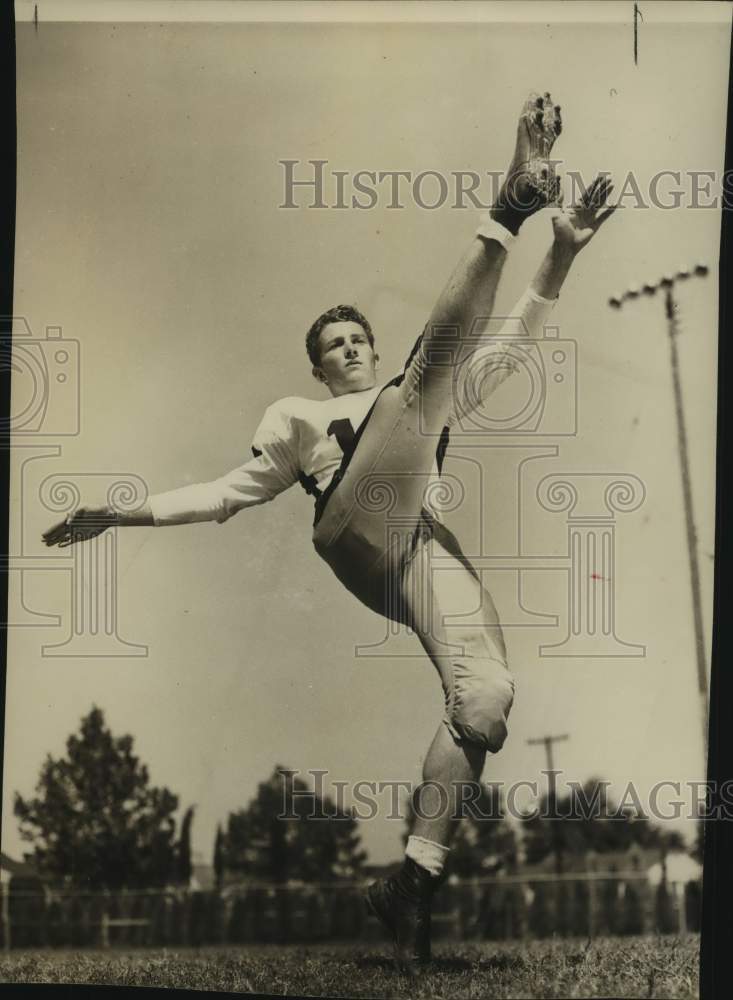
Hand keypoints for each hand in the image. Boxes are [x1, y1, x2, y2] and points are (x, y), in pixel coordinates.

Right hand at [42, 505, 116, 547]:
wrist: (106, 516)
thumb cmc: (95, 510)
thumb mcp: (85, 510)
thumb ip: (75, 515)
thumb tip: (67, 521)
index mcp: (72, 519)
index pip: (58, 526)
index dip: (51, 531)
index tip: (44, 535)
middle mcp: (72, 526)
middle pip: (59, 533)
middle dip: (51, 536)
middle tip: (42, 541)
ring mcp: (77, 531)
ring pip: (63, 538)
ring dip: (55, 541)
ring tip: (47, 544)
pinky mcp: (82, 536)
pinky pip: (72, 541)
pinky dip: (66, 543)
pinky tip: (59, 545)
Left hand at [492, 91, 562, 233]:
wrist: (507, 216)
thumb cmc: (517, 207)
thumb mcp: (529, 196)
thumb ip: (541, 184)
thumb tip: (551, 170)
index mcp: (523, 159)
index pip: (527, 131)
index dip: (532, 115)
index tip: (537, 100)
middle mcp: (524, 156)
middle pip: (532, 127)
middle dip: (539, 110)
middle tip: (544, 93)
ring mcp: (527, 160)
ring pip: (536, 134)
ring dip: (542, 119)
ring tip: (547, 103)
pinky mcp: (530, 167)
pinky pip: (538, 146)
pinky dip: (544, 135)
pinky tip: (549, 131)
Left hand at [551, 174, 616, 253]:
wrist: (565, 246)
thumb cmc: (559, 232)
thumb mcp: (556, 216)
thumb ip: (558, 203)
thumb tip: (560, 191)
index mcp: (575, 207)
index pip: (586, 193)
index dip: (592, 185)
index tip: (598, 177)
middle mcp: (583, 211)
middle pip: (595, 196)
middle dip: (601, 187)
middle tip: (609, 178)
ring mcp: (589, 217)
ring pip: (600, 203)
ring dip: (606, 194)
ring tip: (612, 186)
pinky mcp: (594, 225)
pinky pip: (603, 216)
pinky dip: (609, 211)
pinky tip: (615, 204)